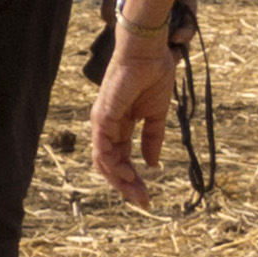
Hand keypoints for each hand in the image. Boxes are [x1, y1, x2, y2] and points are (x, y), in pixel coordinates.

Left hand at [87, 30, 177, 204]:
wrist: (149, 54)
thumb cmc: (152, 77)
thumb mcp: (155, 116)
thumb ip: (152, 138)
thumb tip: (152, 164)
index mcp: (119, 127)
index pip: (120, 160)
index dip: (132, 180)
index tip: (147, 197)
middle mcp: (106, 126)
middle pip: (109, 165)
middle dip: (125, 187)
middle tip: (143, 202)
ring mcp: (102, 121)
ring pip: (102, 160)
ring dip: (119, 180)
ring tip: (137, 192)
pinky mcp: (103, 115)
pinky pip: (102, 145)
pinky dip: (112, 162)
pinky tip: (126, 174)